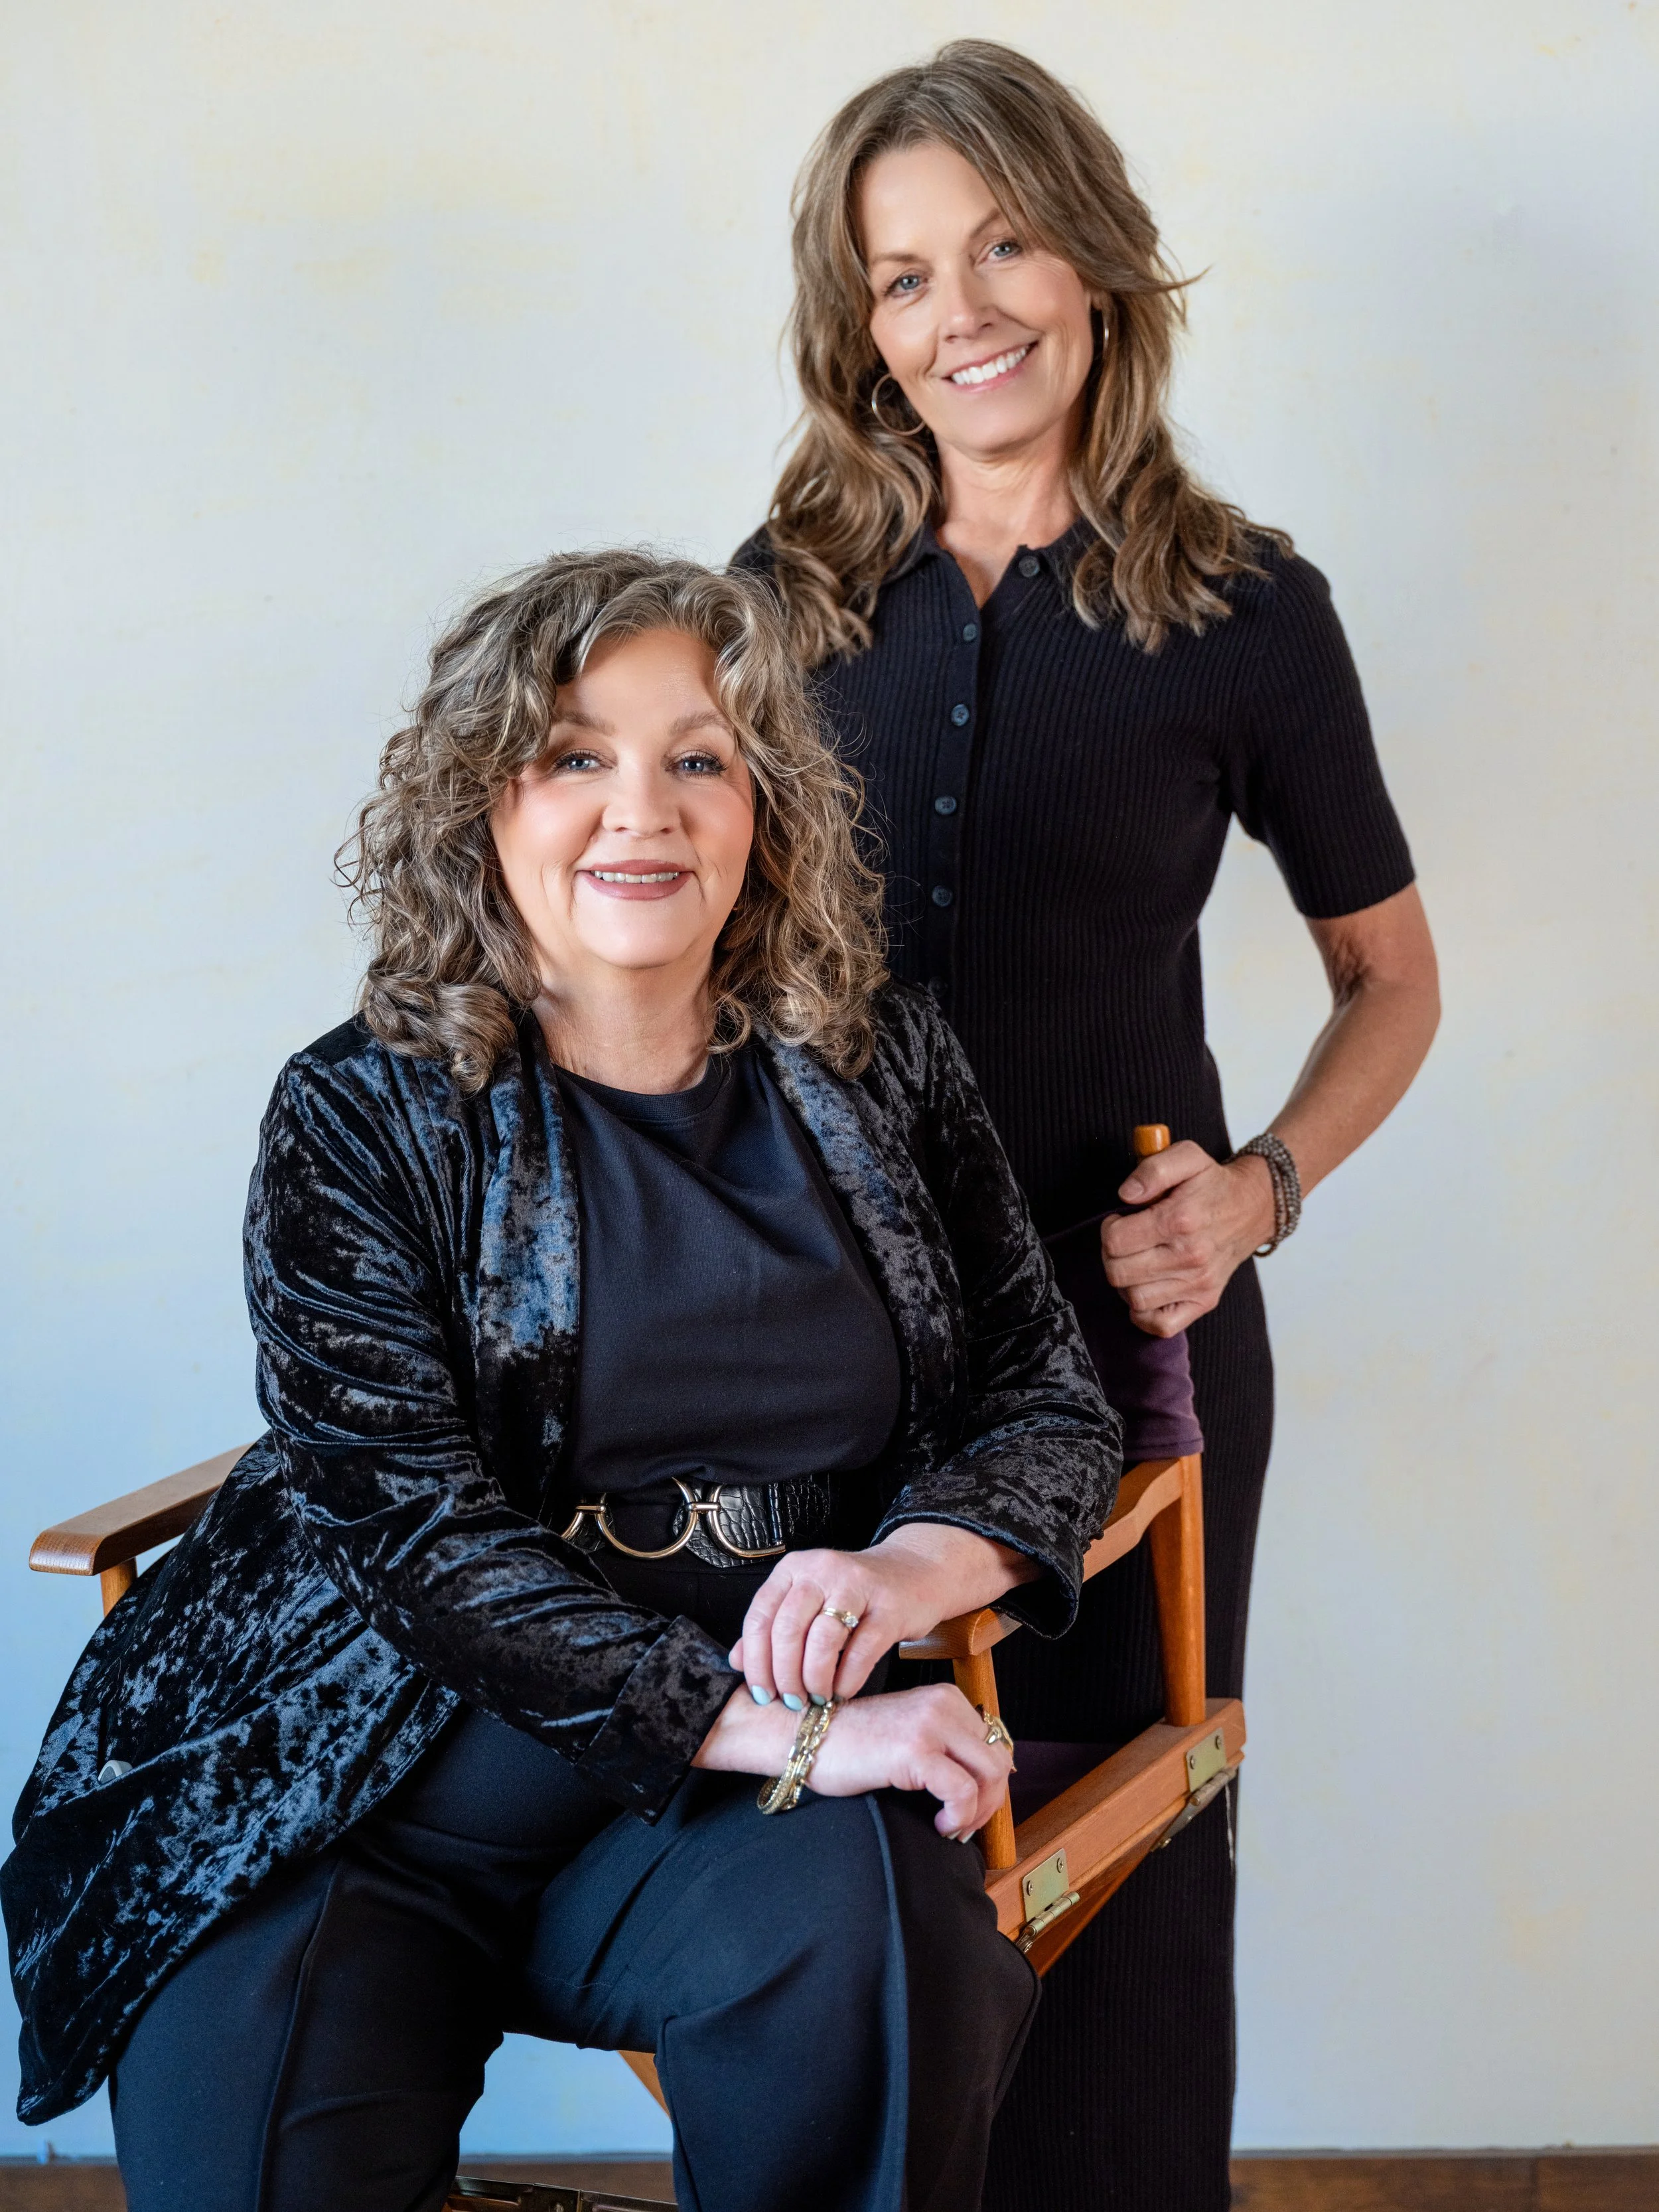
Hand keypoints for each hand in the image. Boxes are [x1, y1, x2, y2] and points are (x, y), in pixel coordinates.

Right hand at [694, 1681, 1012, 1841]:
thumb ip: (942, 1746)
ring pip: (990, 1775)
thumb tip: (984, 1785)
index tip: (969, 1809)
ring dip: (977, 1811)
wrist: (803, 1738)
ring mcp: (931, 1724)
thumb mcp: (906, 1735)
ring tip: (951, 1826)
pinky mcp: (916, 1749)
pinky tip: (939, 1824)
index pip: (996, 1744)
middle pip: (999, 1760)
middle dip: (990, 1801)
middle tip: (964, 1825)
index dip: (990, 1784)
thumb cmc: (849, 1745)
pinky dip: (959, 1815)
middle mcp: (944, 1704)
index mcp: (945, 1698)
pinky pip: (963, 1791)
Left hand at [729, 1525, 1034, 1709]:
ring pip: (822, 1639)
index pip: (760, 1617)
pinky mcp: (889, 1606)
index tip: (760, 1693)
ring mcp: (857, 1585)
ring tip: (816, 1698)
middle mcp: (821, 1570)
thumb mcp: (808, 1603)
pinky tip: (843, 1692)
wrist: (914, 1573)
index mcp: (793, 1569)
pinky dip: (847, 1679)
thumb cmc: (853, 1596)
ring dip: (815, 1679)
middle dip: (784, 1675)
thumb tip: (737, 1661)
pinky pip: (861, 1650)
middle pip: (788, 1629)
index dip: (756, 1661)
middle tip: (790, 1701)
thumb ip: (772, 1629)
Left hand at [1100, 1142, 1275, 1334]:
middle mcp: (1190, 1257)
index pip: (1115, 1241)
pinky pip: (1160, 1325)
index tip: (1121, 1220)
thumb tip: (1126, 1195)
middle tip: (1127, 1241)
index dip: (1109, 1228)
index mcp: (1180, 1220)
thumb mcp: (1186, 1156)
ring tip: (1138, 1260)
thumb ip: (1152, 1169)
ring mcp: (1198, 1283)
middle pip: (1118, 1273)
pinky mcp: (1204, 1301)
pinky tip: (1147, 1286)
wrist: (1253, 1207)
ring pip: (1134, 1299)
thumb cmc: (1212, 1184)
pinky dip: (1144, 1312)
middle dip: (1112, 1255)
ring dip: (1126, 1281)